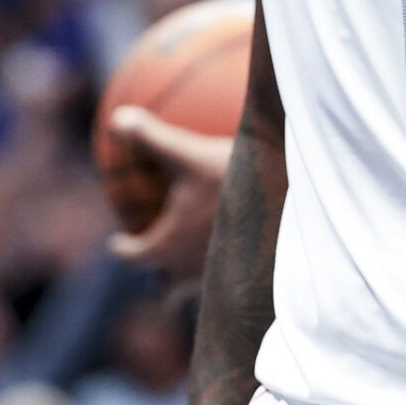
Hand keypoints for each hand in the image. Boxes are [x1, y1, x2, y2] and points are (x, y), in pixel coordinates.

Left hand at [107, 108, 233, 281]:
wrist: (288, 198)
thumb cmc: (229, 179)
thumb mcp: (186, 152)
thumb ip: (149, 136)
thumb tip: (117, 118)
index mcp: (168, 247)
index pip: (135, 257)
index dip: (124, 249)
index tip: (117, 242)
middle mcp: (191, 268)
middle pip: (166, 286)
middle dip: (158, 276)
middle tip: (155, 258)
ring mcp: (221, 274)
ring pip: (198, 283)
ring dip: (191, 271)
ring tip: (195, 253)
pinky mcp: (250, 271)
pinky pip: (229, 273)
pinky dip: (224, 262)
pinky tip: (236, 239)